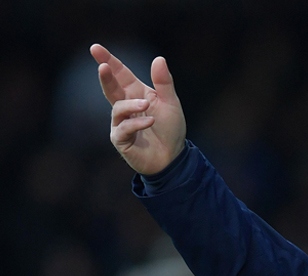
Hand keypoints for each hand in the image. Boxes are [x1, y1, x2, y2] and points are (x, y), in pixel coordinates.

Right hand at [90, 43, 185, 174]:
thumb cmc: (170, 129)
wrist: (173, 157)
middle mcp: (126, 107)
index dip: (109, 61)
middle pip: (111, 88)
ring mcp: (121, 123)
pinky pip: (124, 128)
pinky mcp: (121, 139)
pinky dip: (136, 123)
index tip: (95, 48)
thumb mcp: (171, 103)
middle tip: (103, 66)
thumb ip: (164, 82)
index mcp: (137, 94)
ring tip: (146, 106)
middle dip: (105, 77)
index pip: (121, 75)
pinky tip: (150, 121)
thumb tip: (159, 58)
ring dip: (131, 105)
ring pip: (118, 109)